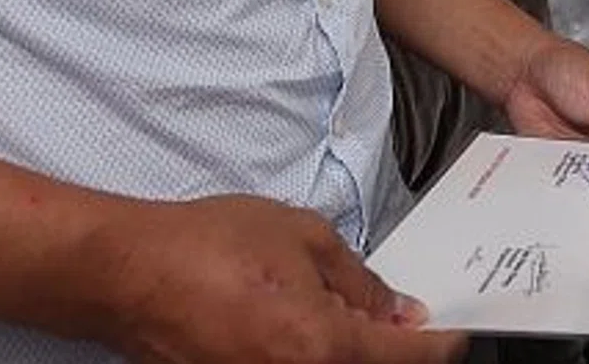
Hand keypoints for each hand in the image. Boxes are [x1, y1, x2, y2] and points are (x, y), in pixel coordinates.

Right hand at [78, 194, 465, 363]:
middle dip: (395, 351)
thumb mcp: (302, 237)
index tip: (457, 335)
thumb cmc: (210, 246)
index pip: (410, 358)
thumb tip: (398, 311)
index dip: (441, 344)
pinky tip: (309, 332)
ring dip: (353, 353)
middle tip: (399, 321)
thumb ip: (360, 280)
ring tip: (345, 320)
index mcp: (325, 347)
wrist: (131, 276)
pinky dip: (317, 357)